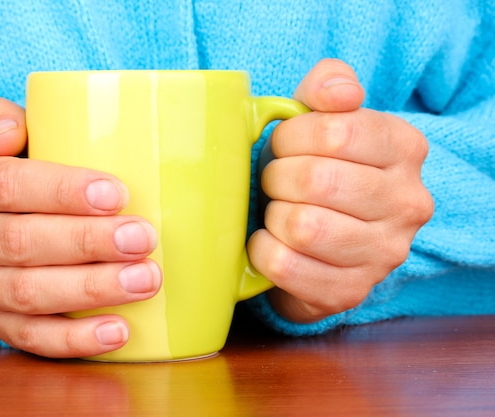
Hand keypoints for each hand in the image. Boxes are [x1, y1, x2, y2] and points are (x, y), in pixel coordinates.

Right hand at [0, 98, 161, 357]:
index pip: (6, 184)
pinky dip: (76, 339)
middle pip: (20, 243)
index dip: (61, 191)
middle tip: (144, 240)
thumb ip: (8, 121)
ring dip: (91, 290)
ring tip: (146, 281)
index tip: (117, 195)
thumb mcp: (19, 138)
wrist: (0, 223)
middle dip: (87, 243)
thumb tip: (6, 133)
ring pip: (27, 294)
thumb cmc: (30, 175)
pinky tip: (119, 331)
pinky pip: (31, 338)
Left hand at [248, 59, 433, 323]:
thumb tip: (338, 92)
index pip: (335, 132)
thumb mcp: (322, 118)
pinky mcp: (351, 291)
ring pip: (303, 227)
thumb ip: (328, 87)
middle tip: (273, 181)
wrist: (322, 239)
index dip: (290, 138)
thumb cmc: (316, 167)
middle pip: (317, 181)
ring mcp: (384, 254)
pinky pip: (286, 266)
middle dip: (277, 177)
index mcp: (405, 149)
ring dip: (273, 215)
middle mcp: (407, 203)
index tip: (282, 146)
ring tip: (276, 211)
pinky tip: (270, 241)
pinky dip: (263, 250)